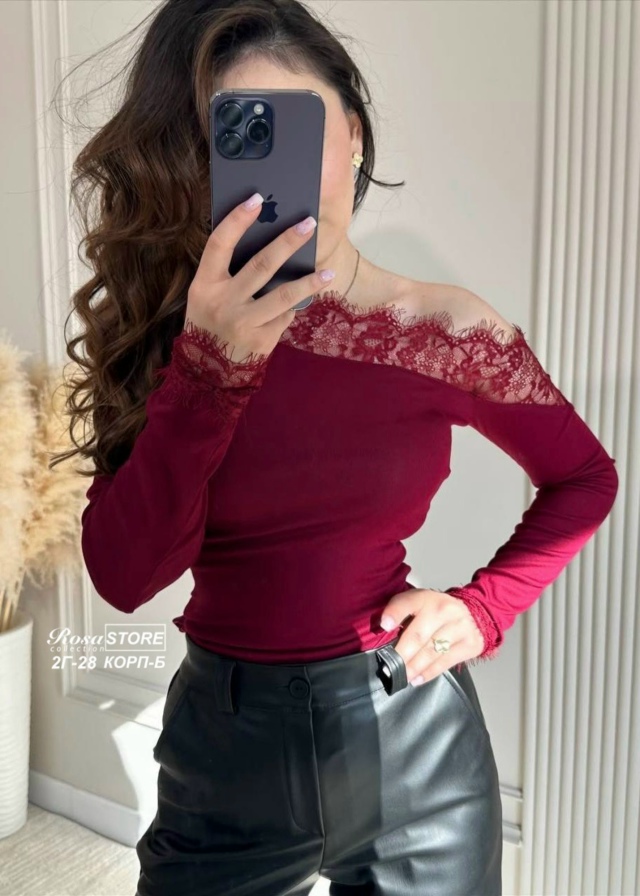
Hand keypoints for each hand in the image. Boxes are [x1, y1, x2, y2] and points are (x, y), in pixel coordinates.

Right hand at [185, 193, 335, 363]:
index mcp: (205, 284)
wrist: (208, 370)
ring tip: (327, 273)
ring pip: (283, 295)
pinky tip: (303, 303)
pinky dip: (294, 308)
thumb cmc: (210, 322)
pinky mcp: (261, 341)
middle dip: (288, 242)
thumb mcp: (206, 295)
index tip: (257, 199)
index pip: (220, 244)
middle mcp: (223, 302)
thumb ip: (227, 273)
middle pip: (261, 265)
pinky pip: (285, 317)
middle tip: (309, 224)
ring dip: (309, 283)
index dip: (237, 220)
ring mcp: (243, 322)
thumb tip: (264, 241)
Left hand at [379, 588, 485, 685]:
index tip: (384, 626)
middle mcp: (444, 610)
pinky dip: (429, 673)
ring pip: (432, 651)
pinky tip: (417, 679)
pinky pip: (445, 662)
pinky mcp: (469, 644)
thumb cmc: (438, 610)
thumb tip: (383, 628)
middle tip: (389, 666)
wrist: (475, 614)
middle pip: (418, 635)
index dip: (394, 613)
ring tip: (402, 676)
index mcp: (427, 597)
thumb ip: (402, 611)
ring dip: (414, 667)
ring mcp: (459, 627)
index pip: (408, 602)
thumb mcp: (419, 602)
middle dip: (402, 653)